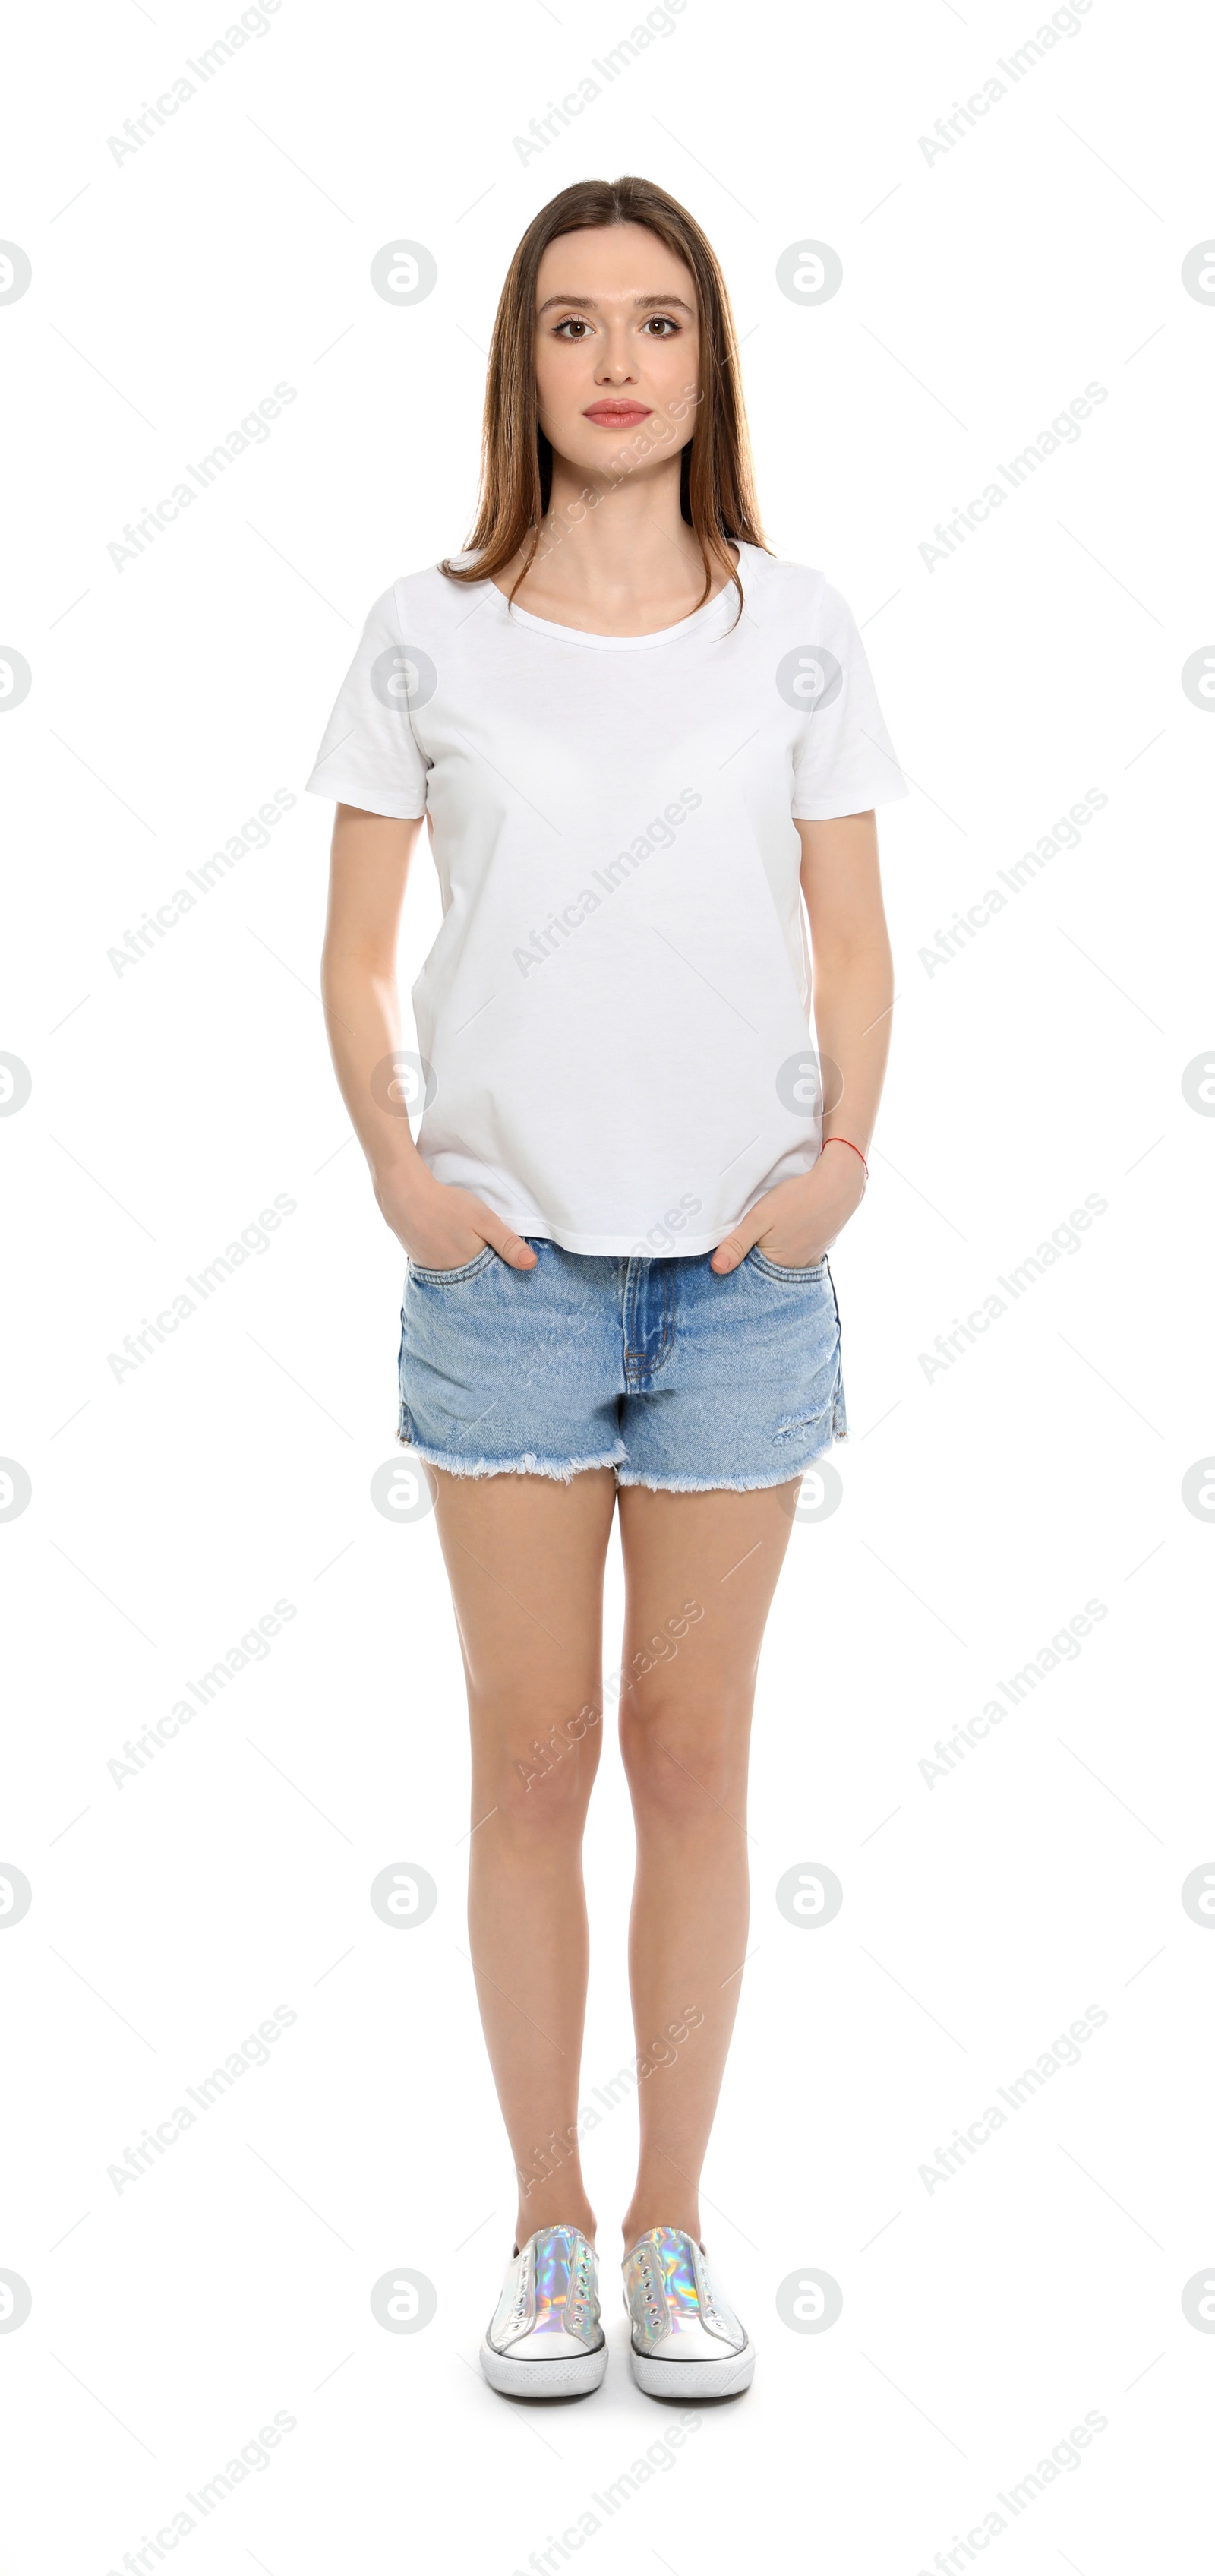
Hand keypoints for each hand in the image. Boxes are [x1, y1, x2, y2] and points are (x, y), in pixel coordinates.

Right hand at [373, 1163, 537, 1271]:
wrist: (403, 1194)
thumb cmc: (446, 1205)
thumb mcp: (484, 1220)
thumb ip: (507, 1243)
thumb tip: (531, 1265)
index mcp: (468, 1268)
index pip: (490, 1278)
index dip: (498, 1266)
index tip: (500, 1255)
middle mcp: (449, 1276)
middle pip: (471, 1276)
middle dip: (480, 1266)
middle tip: (478, 1243)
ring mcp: (431, 1270)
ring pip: (454, 1271)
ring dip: (461, 1262)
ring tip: (461, 1241)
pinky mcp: (418, 1261)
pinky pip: (438, 1265)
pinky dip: (444, 1257)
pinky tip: (444, 1241)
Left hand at [710, 1146, 865, 1274]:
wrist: (839, 1184)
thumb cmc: (798, 1199)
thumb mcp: (759, 1218)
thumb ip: (737, 1244)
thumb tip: (717, 1269)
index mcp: (778, 1266)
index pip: (749, 1273)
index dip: (739, 1260)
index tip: (734, 1246)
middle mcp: (796, 1269)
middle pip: (767, 1269)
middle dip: (756, 1256)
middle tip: (757, 1232)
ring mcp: (810, 1260)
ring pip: (783, 1261)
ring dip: (775, 1250)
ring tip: (774, 1230)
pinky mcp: (820, 1248)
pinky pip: (799, 1253)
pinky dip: (791, 1245)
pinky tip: (790, 1230)